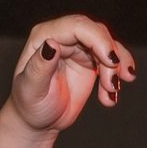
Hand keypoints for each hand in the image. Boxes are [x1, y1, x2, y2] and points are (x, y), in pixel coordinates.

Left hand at [9, 15, 135, 135]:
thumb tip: (51, 44)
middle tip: (112, 85)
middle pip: (97, 33)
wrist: (37, 121)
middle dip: (111, 56)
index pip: (77, 26)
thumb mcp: (31, 89)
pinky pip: (112, 61)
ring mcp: (77, 48)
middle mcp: (62, 37)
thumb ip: (39, 67)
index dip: (98, 39)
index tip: (111, 62)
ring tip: (111, 91)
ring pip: (109, 46)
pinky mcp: (90, 61)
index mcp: (44, 36)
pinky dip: (117, 77)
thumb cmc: (29, 104)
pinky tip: (109, 98)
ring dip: (117, 68)